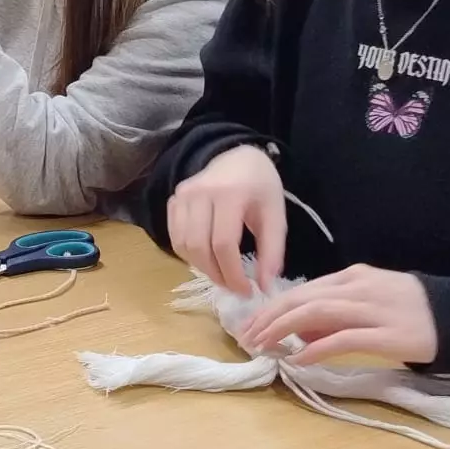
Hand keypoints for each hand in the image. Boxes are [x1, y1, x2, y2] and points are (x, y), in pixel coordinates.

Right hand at [166, 144, 286, 294]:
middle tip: (234, 288)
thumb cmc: (261, 187)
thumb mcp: (275, 216)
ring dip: (201, 268)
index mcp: (230, 194)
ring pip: (183, 245)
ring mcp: (182, 196)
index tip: (247, 291)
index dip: (233, 274)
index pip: (223, 244)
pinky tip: (207, 259)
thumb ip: (272, 251)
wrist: (238, 157)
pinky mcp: (173, 201)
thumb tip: (265, 287)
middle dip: (217, 275)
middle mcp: (200, 193)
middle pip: (199, 247)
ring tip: (222, 275)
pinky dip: (188, 255)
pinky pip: (175, 237)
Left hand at [239, 266, 437, 367]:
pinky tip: (299, 358)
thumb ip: (335, 312)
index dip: (273, 308)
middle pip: (303, 298)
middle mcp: (359, 288)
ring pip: (316, 312)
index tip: (252, 325)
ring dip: (283, 329)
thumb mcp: (369, 301)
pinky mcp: (388, 335)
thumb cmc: (411, 311)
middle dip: (270, 318)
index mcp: (353, 277)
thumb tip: (297, 331)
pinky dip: (316, 348)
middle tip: (248, 337)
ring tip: (264, 346)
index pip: (303, 289)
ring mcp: (373, 309)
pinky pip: (343, 338)